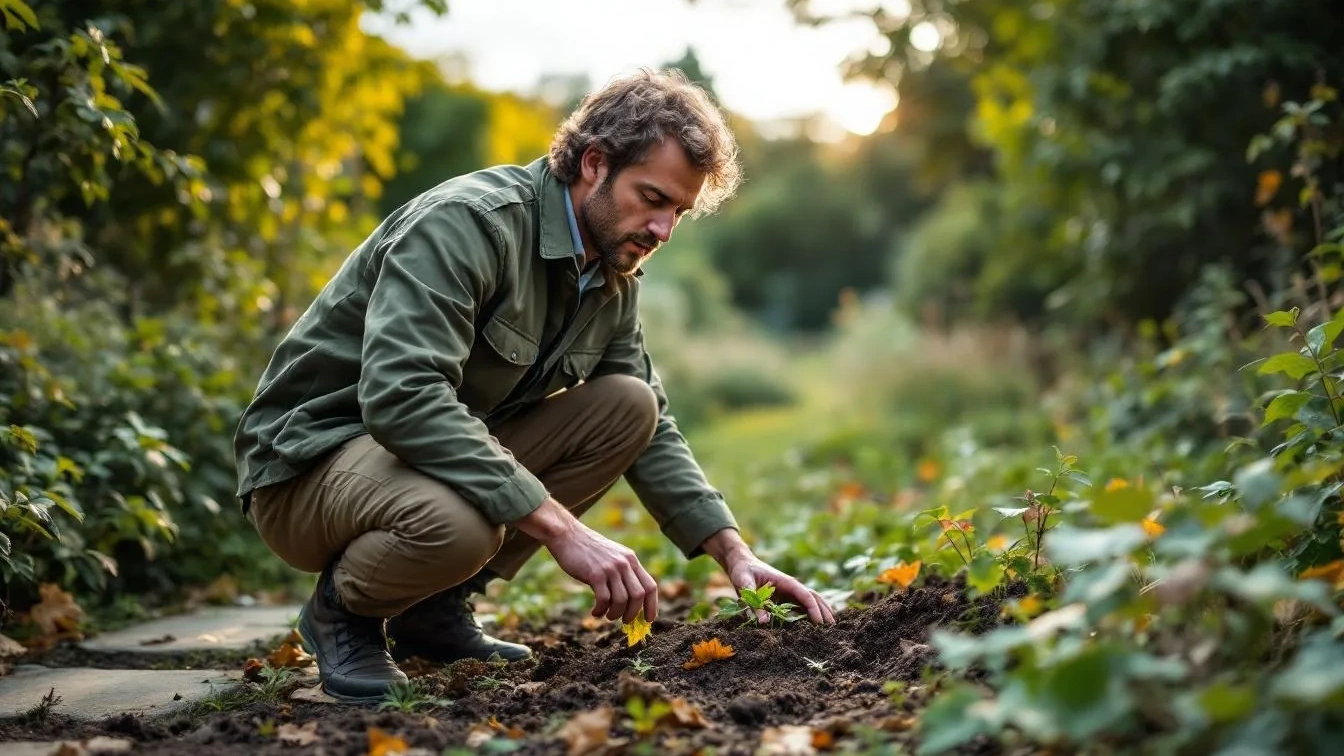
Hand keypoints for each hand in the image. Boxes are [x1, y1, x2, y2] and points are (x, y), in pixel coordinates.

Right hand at [515, 498, 657, 623]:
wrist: (567, 535)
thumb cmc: (589, 551)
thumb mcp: (612, 557)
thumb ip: (623, 573)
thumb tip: (631, 602)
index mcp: (631, 560)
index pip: (650, 586)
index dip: (652, 606)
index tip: (648, 620)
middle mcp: (624, 563)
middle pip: (639, 596)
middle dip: (633, 613)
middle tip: (625, 621)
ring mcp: (610, 568)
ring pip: (622, 600)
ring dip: (615, 614)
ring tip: (607, 616)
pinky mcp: (595, 574)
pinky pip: (604, 600)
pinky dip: (601, 611)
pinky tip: (595, 612)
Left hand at [701, 528, 835, 625]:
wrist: (739, 562)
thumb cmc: (742, 571)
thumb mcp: (744, 584)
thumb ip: (753, 603)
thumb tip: (764, 622)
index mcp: (785, 582)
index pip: (805, 595)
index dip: (814, 609)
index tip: (819, 623)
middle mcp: (790, 587)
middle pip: (813, 598)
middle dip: (824, 611)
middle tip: (833, 627)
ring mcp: (788, 592)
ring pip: (809, 602)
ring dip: (820, 612)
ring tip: (830, 627)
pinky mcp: (783, 597)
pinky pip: (799, 606)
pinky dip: (809, 614)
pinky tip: (814, 625)